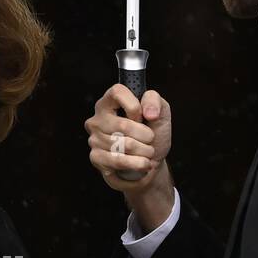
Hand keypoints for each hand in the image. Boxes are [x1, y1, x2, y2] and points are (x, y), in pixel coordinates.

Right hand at [86, 84, 175, 231]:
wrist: (153, 165)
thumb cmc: (156, 136)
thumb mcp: (163, 115)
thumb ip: (156, 102)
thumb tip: (147, 111)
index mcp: (112, 102)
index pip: (114, 92)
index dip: (132, 103)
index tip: (145, 115)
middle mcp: (98, 119)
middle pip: (116, 122)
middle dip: (141, 135)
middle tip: (151, 142)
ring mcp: (94, 140)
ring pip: (114, 143)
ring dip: (138, 151)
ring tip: (148, 156)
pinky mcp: (96, 160)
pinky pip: (110, 160)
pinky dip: (130, 164)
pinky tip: (141, 165)